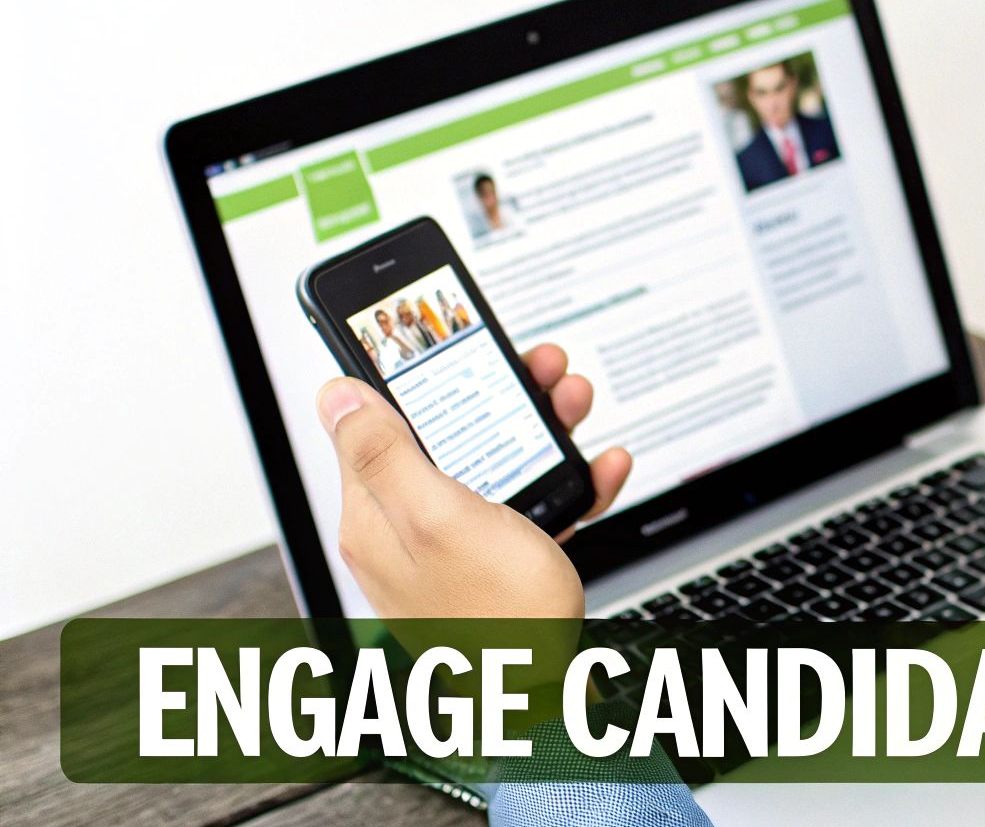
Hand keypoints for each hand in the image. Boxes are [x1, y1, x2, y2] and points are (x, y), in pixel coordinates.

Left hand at [317, 343, 630, 620]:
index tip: (453, 344)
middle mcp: (410, 529)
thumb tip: (335, 394)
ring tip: (574, 407)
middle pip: (448, 435)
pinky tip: (594, 470)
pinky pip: (529, 505)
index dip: (418, 377)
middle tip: (540, 370)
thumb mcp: (438, 517)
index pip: (380, 421)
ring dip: (541, 430)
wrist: (546, 696)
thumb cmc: (495, 620)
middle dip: (499, 395)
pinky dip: (564, 483)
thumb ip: (384, 453)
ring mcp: (456, 546)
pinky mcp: (498, 562)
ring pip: (495, 463)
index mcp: (378, 515)